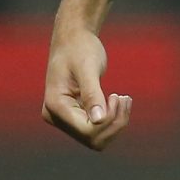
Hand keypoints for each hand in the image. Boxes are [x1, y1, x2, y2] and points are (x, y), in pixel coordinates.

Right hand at [42, 25, 134, 150]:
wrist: (74, 39)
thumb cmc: (79, 48)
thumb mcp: (87, 68)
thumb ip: (92, 94)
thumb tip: (98, 121)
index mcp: (55, 106)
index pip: (86, 131)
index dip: (108, 120)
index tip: (117, 96)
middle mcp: (55, 117)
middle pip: (93, 139)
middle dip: (114, 123)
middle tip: (124, 98)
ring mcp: (64, 119)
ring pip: (97, 139)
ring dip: (116, 123)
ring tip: (124, 99)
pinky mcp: (75, 117)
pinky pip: (97, 130)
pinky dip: (113, 119)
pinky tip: (120, 101)